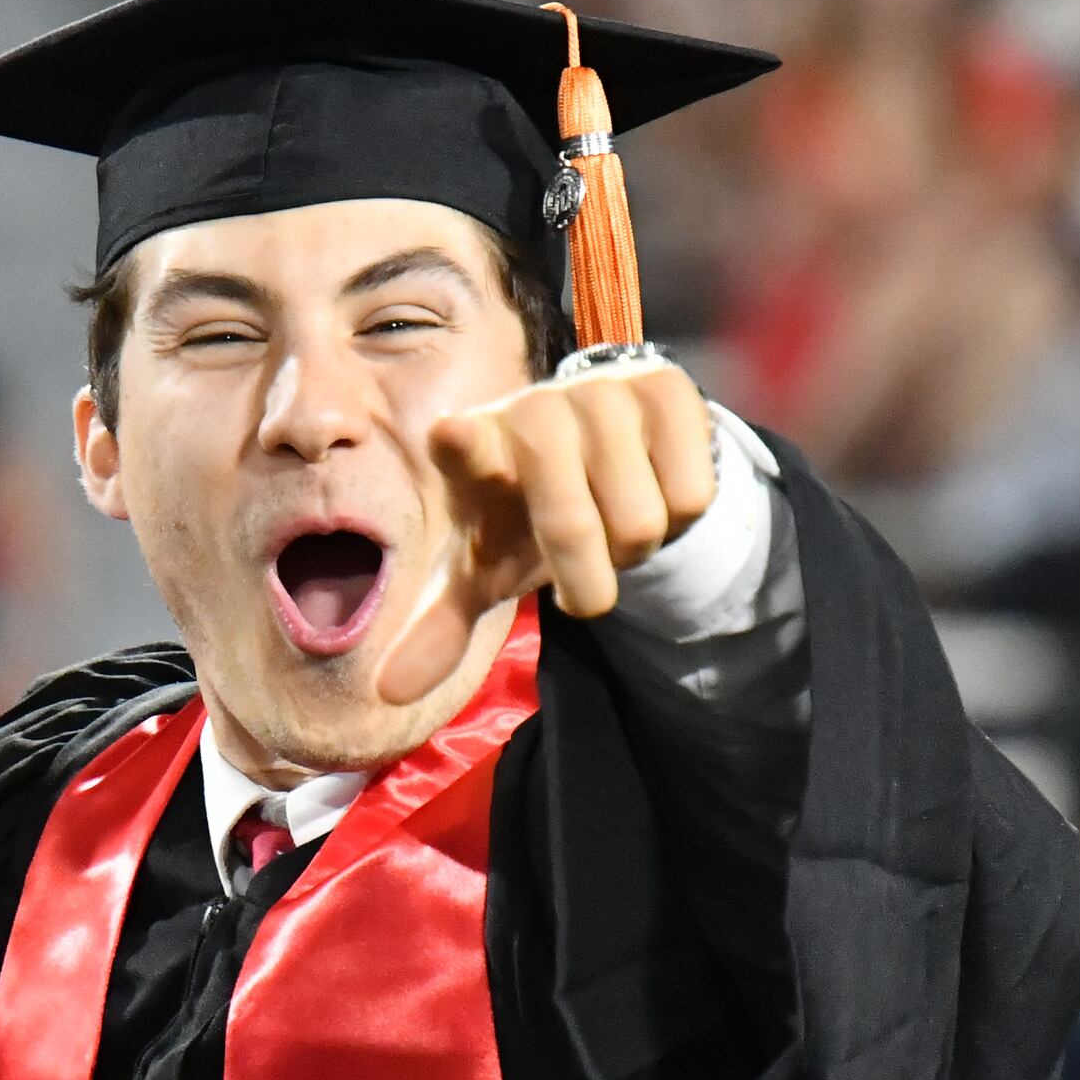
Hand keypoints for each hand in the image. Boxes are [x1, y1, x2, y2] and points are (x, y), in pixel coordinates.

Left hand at [376, 351, 717, 705]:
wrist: (599, 457)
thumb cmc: (526, 518)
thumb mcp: (485, 571)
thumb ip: (438, 628)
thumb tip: (388, 693)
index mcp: (472, 445)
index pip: (464, 441)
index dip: (464, 443)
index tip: (452, 436)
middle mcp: (533, 407)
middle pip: (573, 525)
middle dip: (586, 580)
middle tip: (584, 582)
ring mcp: (601, 390)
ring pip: (642, 519)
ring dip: (634, 548)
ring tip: (614, 524)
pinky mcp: (664, 386)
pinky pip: (692, 492)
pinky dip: (678, 515)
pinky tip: (652, 488)